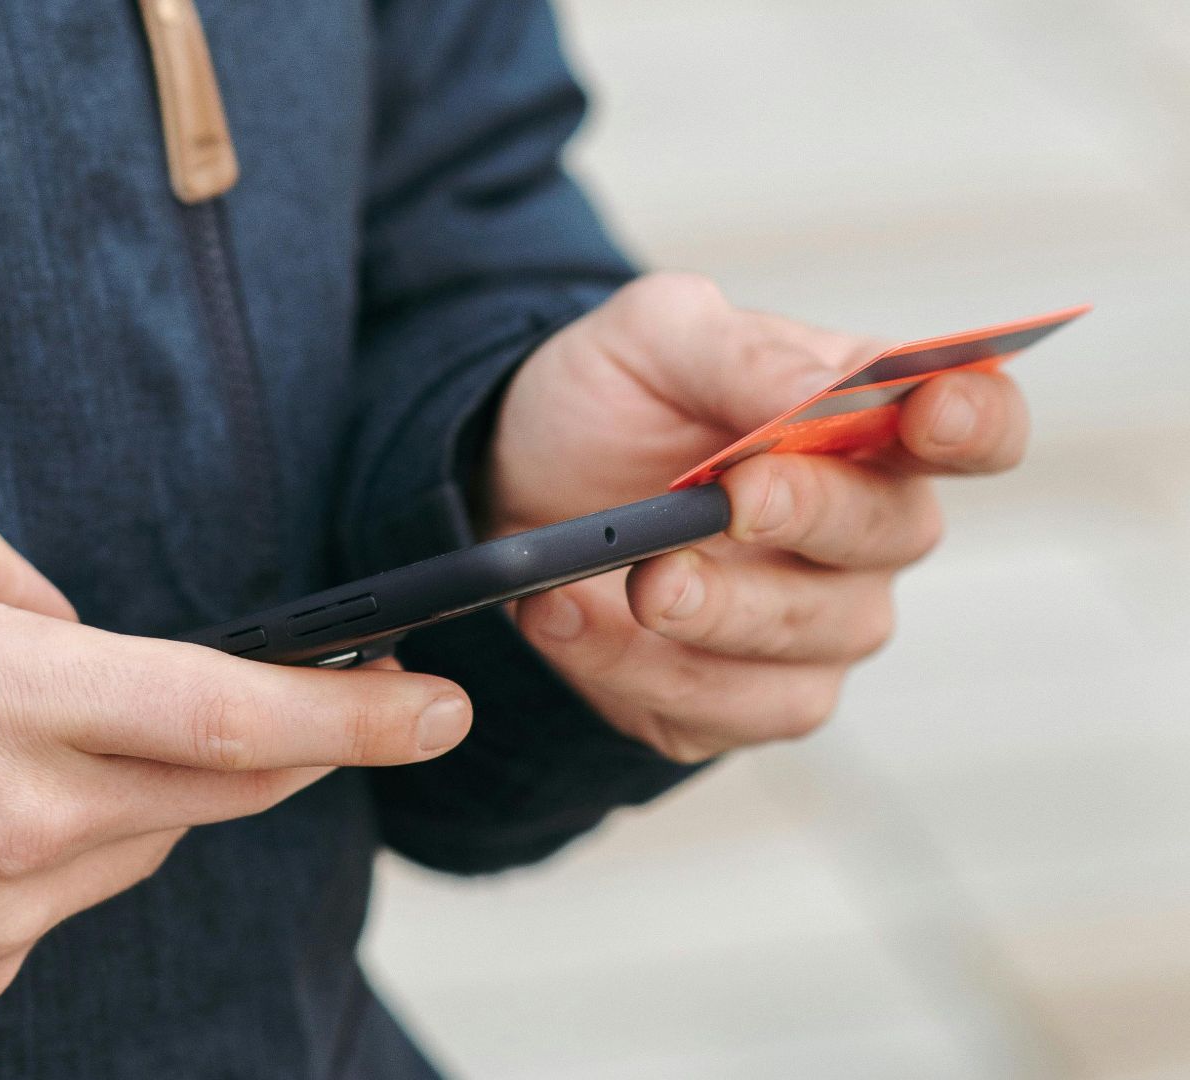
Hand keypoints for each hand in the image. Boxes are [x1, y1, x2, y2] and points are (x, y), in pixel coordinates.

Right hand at [0, 514, 470, 1016]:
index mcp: (12, 694)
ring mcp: (10, 903)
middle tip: (345, 710)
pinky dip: (72, 842)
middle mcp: (32, 810)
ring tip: (70, 740)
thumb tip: (70, 624)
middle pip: (228, 788)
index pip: (231, 713)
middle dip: (309, 748)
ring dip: (159, 787)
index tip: (439, 702)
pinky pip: (72, 894)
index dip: (355, 714)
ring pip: (152, 839)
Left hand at [480, 273, 1028, 761]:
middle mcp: (865, 534)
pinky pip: (715, 707)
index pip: (979, 428)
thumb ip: (741, 353)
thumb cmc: (611, 401)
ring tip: (630, 575)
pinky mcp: (735, 702)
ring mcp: (812, 628)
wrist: (512, 480)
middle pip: (892, 534)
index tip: (928, 413)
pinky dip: (629, 664)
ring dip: (713, 610)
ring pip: (806, 640)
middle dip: (810, 515)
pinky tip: (561, 614)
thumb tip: (820, 392)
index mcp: (870, 426)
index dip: (977, 424)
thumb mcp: (654, 337)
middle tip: (732, 498)